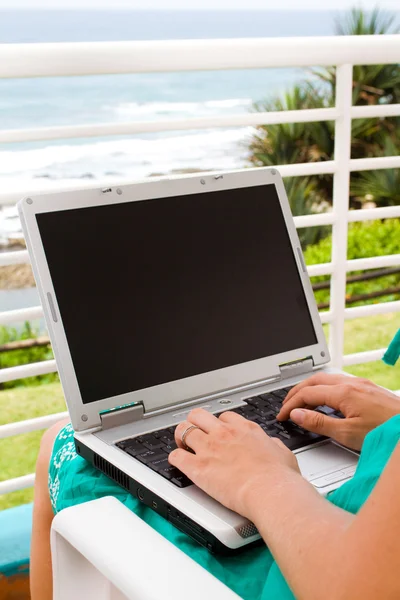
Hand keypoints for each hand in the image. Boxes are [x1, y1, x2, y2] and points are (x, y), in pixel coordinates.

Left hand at [169, 408, 299, 518]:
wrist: (271, 492)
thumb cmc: (280, 478)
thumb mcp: (283, 453)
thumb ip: (273, 446)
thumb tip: (272, 445)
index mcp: (244, 429)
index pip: (224, 417)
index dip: (218, 424)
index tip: (218, 432)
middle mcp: (224, 434)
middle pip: (198, 415)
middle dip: (194, 423)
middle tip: (195, 435)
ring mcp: (209, 448)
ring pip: (183, 430)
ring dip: (180, 438)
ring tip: (182, 446)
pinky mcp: (198, 467)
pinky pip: (176, 456)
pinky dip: (174, 458)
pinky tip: (177, 462)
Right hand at [277, 374, 399, 450]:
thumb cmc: (386, 432)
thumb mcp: (348, 434)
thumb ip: (319, 423)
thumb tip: (297, 414)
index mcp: (344, 393)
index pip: (307, 393)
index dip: (290, 405)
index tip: (282, 416)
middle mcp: (351, 383)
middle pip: (314, 381)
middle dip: (296, 392)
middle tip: (285, 405)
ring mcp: (361, 384)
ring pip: (327, 379)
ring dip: (310, 388)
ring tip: (301, 401)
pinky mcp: (369, 388)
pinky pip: (339, 382)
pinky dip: (324, 388)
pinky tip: (326, 400)